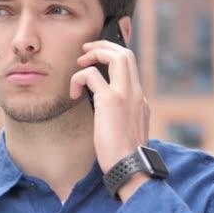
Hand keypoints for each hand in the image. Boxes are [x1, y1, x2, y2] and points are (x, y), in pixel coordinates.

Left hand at [69, 40, 149, 173]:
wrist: (130, 166)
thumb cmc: (124, 155)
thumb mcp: (128, 130)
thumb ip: (122, 115)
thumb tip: (105, 109)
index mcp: (140, 100)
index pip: (131, 67)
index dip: (114, 56)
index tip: (99, 57)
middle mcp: (136, 92)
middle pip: (126, 54)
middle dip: (105, 46)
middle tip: (86, 50)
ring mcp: (125, 94)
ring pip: (116, 56)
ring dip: (95, 53)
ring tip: (80, 62)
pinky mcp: (110, 100)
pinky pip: (90, 75)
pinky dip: (78, 78)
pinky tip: (73, 93)